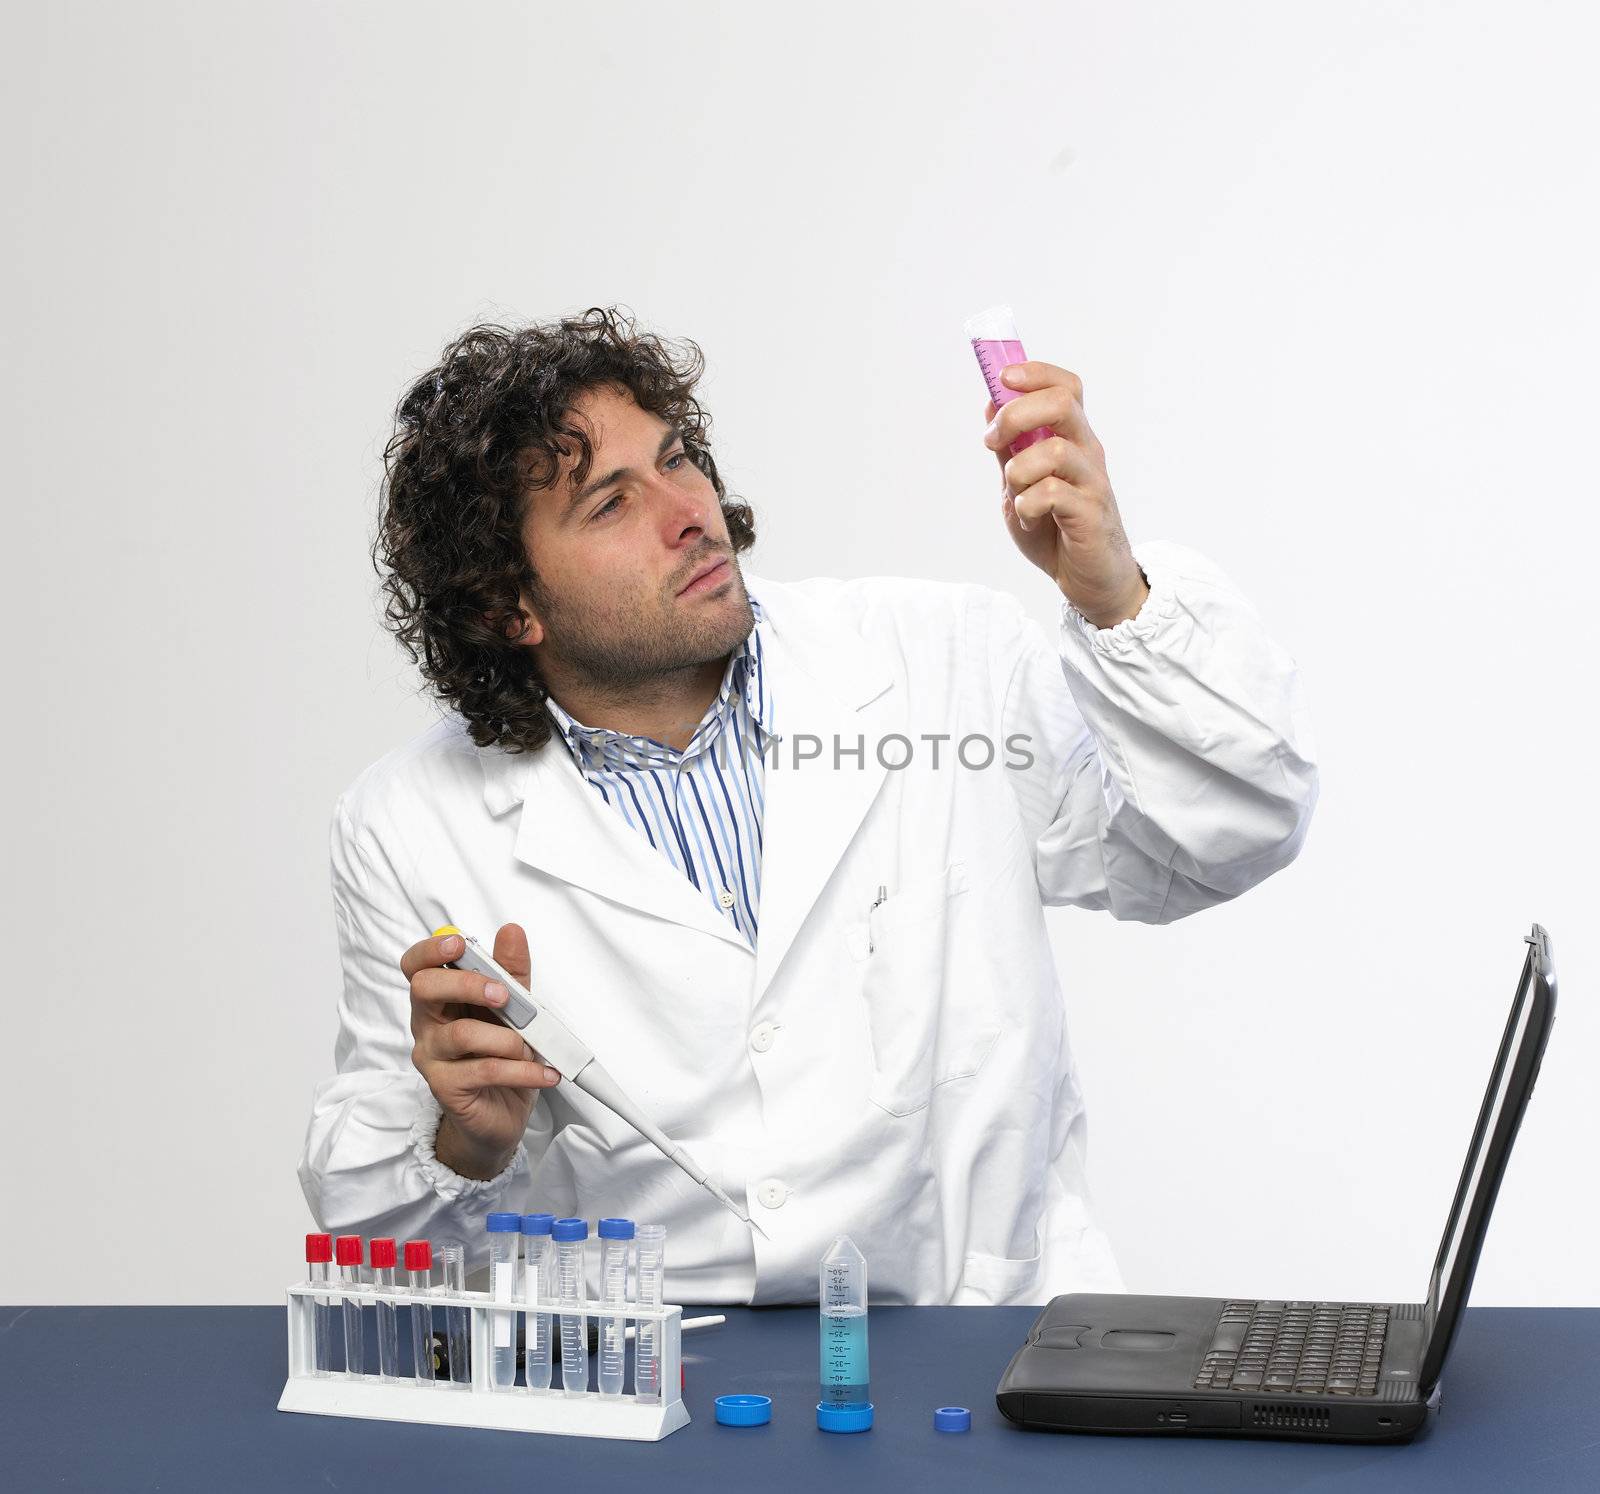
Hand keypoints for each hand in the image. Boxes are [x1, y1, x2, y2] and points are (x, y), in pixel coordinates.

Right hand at [401, 923, 559, 1179]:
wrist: (500, 1114)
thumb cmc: (500, 1054)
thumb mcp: (513, 1007)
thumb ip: (510, 971)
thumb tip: (511, 931)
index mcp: (439, 998)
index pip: (416, 965)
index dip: (431, 950)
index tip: (460, 943)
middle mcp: (427, 1024)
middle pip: (425, 989)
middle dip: (468, 984)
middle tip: (503, 995)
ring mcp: (432, 1057)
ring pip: (461, 1034)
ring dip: (507, 1038)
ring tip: (531, 1047)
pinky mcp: (445, 1088)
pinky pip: (485, 1071)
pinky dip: (523, 1070)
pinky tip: (545, 1073)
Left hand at [983, 362, 1149, 627]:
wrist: (1089, 579)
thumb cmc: (1056, 529)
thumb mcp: (1021, 483)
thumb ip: (1009, 448)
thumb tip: (990, 404)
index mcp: (1072, 438)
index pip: (1065, 386)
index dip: (1035, 373)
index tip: (1002, 379)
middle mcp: (1087, 452)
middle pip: (1062, 403)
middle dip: (1016, 414)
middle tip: (993, 441)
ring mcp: (1092, 481)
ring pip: (1054, 450)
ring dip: (1019, 470)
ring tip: (1015, 494)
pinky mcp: (1091, 513)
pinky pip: (1052, 493)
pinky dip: (1027, 504)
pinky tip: (1028, 517)